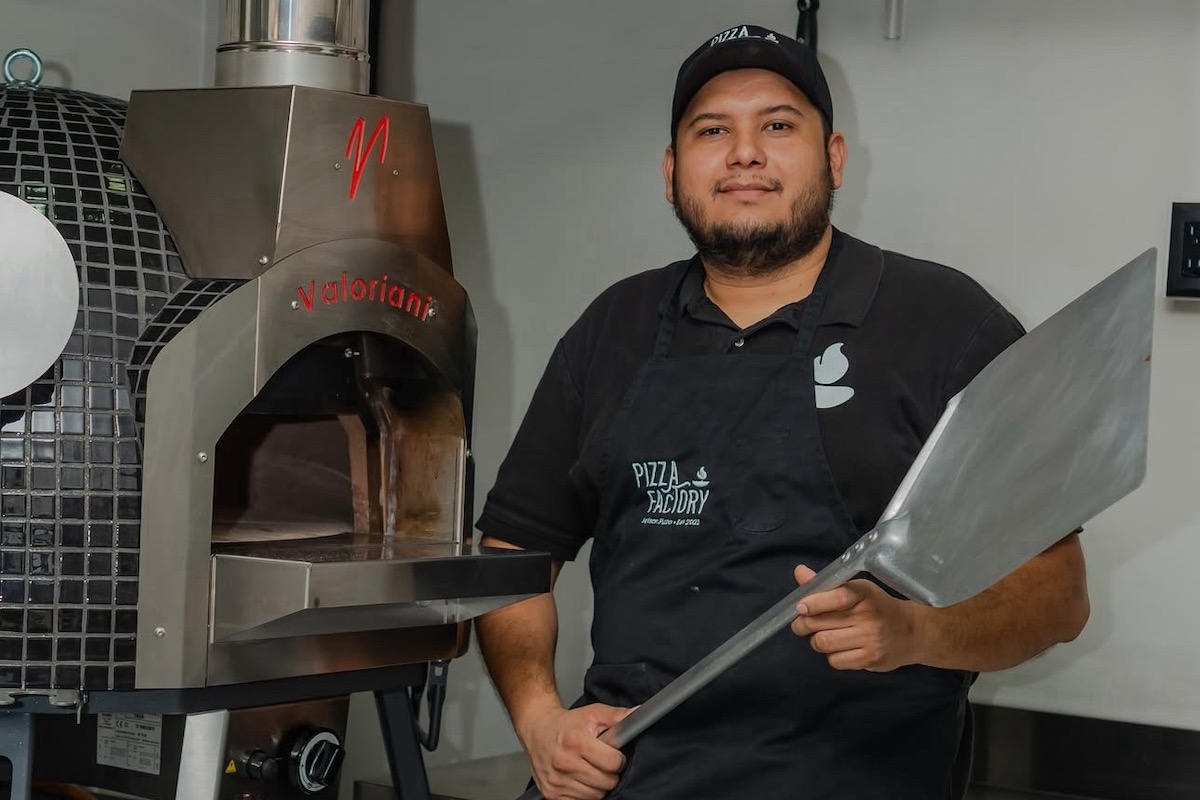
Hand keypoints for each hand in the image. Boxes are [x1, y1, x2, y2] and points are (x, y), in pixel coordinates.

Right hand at [517, 703, 631, 799]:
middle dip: (610, 774)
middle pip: (606, 783)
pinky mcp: (551, 793)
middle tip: (602, 763)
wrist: (537, 730)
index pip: (613, 763)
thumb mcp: (593, 713)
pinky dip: (584, 793)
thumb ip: (618, 716)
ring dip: (598, 785)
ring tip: (591, 770)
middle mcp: (564, 762)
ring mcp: (557, 780)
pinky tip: (580, 779)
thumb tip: (640, 713)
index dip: (618, 759)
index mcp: (577, 742)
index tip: (614, 755)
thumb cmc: (567, 724)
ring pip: (595, 796)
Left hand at [789, 564, 923, 671]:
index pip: (835, 598)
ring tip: (824, 635)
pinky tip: (841, 648)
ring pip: (824, 643)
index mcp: (863, 593)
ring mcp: (870, 639)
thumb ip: (826, 586)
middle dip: (803, 625)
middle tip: (802, 624)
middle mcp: (867, 616)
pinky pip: (835, 661)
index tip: (800, 608)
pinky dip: (832, 656)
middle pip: (819, 624)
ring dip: (817, 641)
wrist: (912, 632)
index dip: (813, 603)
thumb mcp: (857, 591)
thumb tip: (799, 572)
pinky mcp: (871, 659)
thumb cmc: (877, 608)